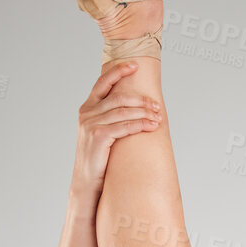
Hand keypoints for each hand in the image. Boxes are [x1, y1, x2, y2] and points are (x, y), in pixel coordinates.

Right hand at [70, 62, 162, 206]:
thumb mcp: (102, 132)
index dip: (119, 71)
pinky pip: (124, 126)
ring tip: (158, 118)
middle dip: (141, 100)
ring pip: (123, 111)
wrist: (87, 182)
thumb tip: (135, 106)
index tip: (135, 65)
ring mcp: (90, 123)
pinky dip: (140, 125)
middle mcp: (87, 112)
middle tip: (157, 106)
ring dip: (144, 113)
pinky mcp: (97, 136)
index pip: (103, 82)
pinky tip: (151, 126)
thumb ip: (111, 117)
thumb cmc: (99, 158)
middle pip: (118, 97)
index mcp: (87, 107)